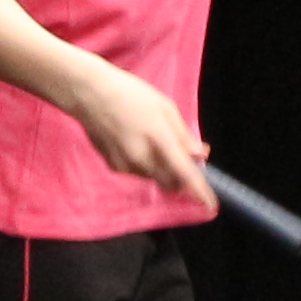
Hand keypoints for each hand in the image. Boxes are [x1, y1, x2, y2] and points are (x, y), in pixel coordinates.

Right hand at [69, 63, 213, 201]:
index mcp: (159, 138)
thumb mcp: (165, 107)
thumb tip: (200, 155)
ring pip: (153, 177)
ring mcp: (125, 165)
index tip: (211, 206)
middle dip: (180, 178)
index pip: (184, 173)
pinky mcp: (113, 167)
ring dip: (161, 168)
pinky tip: (134, 142)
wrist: (89, 94)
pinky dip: (143, 164)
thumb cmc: (131, 94)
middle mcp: (142, 157)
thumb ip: (183, 135)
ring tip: (151, 140)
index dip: (200, 191)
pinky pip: (137, 172)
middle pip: (170, 183)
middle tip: (181, 158)